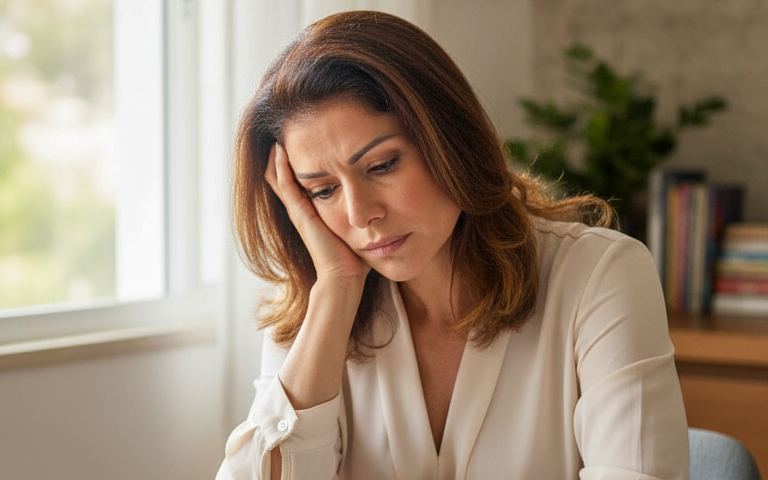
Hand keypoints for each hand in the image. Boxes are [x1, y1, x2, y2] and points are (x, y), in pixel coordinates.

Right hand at [264, 143, 370, 283]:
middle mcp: (301, 208)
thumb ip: (361, 212)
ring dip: (277, 156)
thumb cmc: (354, 255)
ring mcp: (298, 210)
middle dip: (285, 152)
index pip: (299, 178)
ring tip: (278, 131)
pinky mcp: (300, 213)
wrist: (344, 276)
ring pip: (278, 177)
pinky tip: (280, 149)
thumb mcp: (356, 225)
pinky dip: (281, 167)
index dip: (300, 158)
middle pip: (283, 174)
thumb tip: (379, 201)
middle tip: (285, 128)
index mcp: (313, 209)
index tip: (307, 136)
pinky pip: (285, 185)